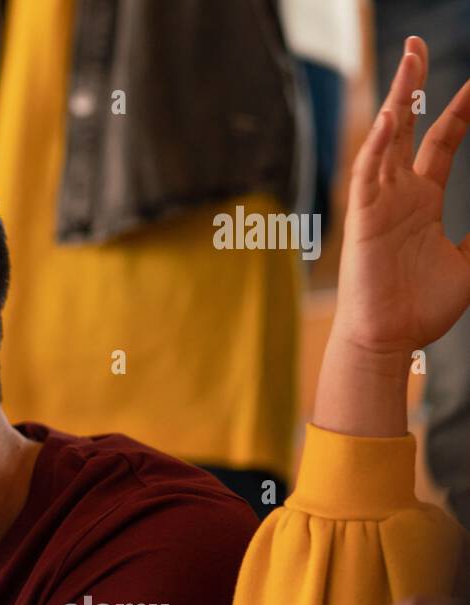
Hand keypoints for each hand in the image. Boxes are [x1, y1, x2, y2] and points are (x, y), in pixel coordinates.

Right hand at [334, 37, 469, 358]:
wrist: (389, 340)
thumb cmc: (423, 307)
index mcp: (422, 200)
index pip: (441, 141)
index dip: (459, 110)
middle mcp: (398, 193)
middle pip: (407, 126)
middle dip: (412, 85)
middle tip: (416, 45)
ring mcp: (378, 202)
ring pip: (385, 139)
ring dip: (395, 99)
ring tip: (407, 59)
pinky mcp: (363, 219)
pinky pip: (367, 174)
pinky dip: (377, 144)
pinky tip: (390, 115)